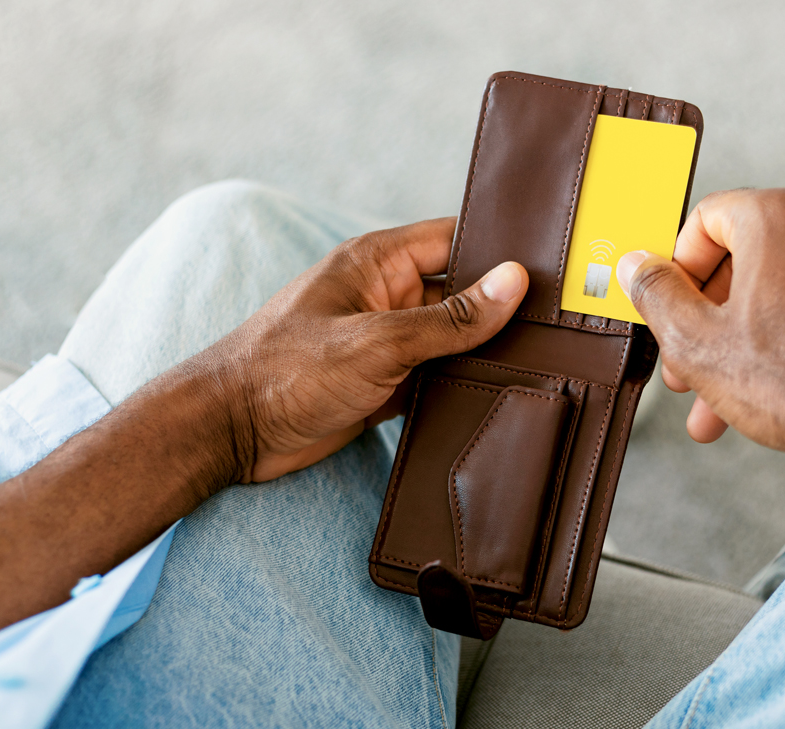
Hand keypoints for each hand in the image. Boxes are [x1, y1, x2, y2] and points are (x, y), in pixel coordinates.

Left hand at [194, 217, 527, 482]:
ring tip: (535, 361)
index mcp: (378, 262)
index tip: (549, 269)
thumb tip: (512, 283)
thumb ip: (450, 318)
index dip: (499, 251)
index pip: (455, 239)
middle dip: (498, 308)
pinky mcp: (383, 383)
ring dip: (480, 353)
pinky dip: (459, 387)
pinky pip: (435, 377)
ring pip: (451, 339)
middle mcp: (385, 296)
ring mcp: (385, 341)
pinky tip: (493, 396)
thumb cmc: (285, 371)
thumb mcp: (379, 341)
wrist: (230, 432)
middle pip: (460, 292)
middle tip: (554, 324)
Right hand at [617, 190, 784, 728]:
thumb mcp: (700, 348)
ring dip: (733, 355)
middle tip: (675, 377)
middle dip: (700, 328)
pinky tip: (752, 420)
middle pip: (739, 266)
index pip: (704, 218)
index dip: (668, 270)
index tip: (653, 313)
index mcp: (783, 220)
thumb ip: (656, 299)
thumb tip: (632, 270)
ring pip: (774, 306)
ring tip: (705, 415)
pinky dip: (776, 365)